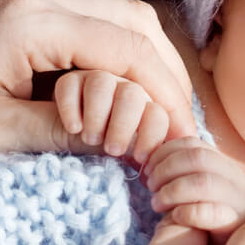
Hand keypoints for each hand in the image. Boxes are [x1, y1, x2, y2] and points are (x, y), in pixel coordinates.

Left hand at [0, 0, 195, 152]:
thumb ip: (64, 132)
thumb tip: (128, 140)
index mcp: (30, 23)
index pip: (126, 48)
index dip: (164, 92)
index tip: (181, 133)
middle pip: (136, 22)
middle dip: (166, 73)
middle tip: (179, 124)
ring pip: (120, 15)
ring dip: (146, 61)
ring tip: (157, 111)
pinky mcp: (24, 1)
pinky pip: (92, 19)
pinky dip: (118, 53)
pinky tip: (120, 91)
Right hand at [52, 70, 170, 163]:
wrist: (75, 137)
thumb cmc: (108, 146)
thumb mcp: (130, 152)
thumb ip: (150, 153)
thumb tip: (174, 163)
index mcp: (145, 107)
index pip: (157, 114)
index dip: (151, 136)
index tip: (139, 158)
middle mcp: (124, 89)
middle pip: (132, 95)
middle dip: (123, 125)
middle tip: (112, 150)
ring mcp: (97, 81)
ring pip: (102, 83)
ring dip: (97, 115)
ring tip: (90, 138)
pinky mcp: (70, 81)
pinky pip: (70, 84)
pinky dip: (71, 107)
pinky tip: (73, 128)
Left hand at [143, 137, 244, 241]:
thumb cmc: (202, 223)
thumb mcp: (192, 193)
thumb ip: (179, 174)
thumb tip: (147, 160)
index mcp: (224, 166)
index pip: (193, 145)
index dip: (165, 153)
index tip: (147, 168)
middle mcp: (236, 180)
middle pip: (198, 158)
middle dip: (166, 169)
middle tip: (150, 186)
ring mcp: (240, 202)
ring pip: (205, 182)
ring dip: (172, 190)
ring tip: (156, 204)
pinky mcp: (236, 226)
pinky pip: (213, 213)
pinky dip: (188, 212)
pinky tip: (175, 218)